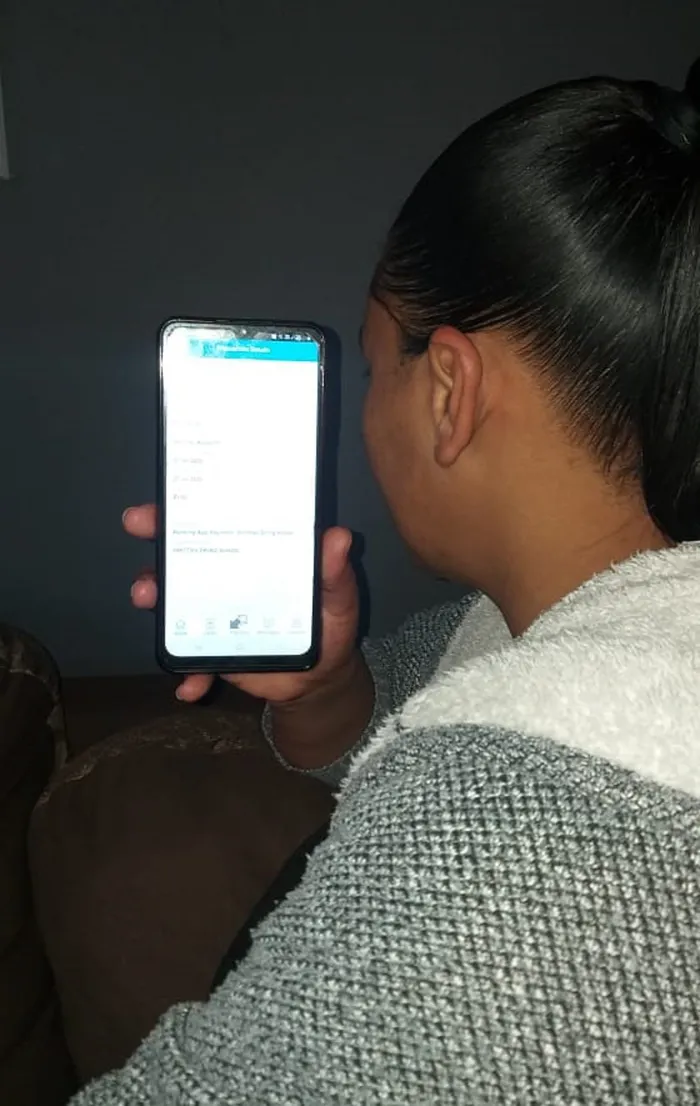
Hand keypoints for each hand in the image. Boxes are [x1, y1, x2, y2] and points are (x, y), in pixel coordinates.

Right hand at [124, 506, 358, 704]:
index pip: (210, 524)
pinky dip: (189, 675)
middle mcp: (223, 577)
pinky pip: (192, 662)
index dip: (176, 515)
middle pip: (179, 560)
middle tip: (145, 576)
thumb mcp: (338, 596)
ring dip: (157, 607)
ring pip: (172, 606)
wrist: (321, 677)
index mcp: (250, 553)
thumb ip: (336, 573)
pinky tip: (190, 688)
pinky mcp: (213, 650)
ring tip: (152, 608)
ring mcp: (212, 613)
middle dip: (153, 563)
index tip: (151, 515)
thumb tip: (340, 538)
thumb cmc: (329, 622)